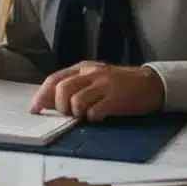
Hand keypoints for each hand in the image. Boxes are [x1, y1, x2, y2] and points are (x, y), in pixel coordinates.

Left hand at [31, 61, 164, 121]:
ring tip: (85, 115)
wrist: (151, 84)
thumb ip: (75, 85)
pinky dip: (93, 118)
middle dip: (59, 106)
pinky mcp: (116, 98)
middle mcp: (91, 73)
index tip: (35, 109)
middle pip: (62, 89)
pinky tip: (99, 118)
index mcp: (83, 67)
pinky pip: (95, 111)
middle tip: (68, 114)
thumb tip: (51, 102)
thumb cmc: (119, 84)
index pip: (54, 78)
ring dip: (76, 113)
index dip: (42, 95)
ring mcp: (104, 85)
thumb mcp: (95, 78)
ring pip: (76, 101)